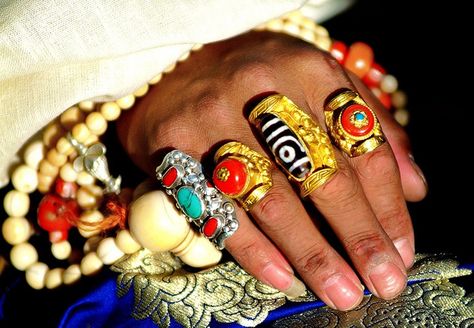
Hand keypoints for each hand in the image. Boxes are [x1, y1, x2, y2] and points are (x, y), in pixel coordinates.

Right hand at [117, 31, 426, 309]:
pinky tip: (282, 277)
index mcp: (309, 72)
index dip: (388, 205)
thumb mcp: (316, 79)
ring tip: (340, 291)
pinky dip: (254, 249)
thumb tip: (414, 188)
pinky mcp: (175, 148)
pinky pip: (220, 209)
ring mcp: (214, 120)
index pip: (363, 147)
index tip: (401, 248)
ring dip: (312, 254)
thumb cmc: (254, 78)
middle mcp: (262, 91)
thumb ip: (369, 125)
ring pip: (274, 201)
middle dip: (358, 237)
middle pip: (324, 176)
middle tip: (383, 282)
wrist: (172, 63)